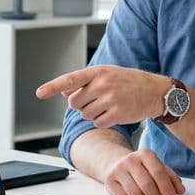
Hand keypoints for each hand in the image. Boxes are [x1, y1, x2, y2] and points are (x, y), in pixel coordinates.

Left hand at [36, 65, 168, 128]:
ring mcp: (110, 99)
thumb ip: (84, 82)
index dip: (52, 86)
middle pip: (74, 102)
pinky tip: (114, 113)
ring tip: (108, 105)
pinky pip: (97, 123)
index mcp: (97, 72)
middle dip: (81, 104)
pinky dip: (103, 121)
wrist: (154, 91)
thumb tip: (63, 91)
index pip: (70, 79)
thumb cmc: (127, 81)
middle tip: (97, 99)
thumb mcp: (106, 75)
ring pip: (85, 114)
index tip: (39, 93)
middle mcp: (102, 84)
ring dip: (92, 113)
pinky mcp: (117, 114)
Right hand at [103, 149, 185, 194]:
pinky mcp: (109, 180)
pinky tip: (132, 192)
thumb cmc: (141, 167)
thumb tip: (180, 190)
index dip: (167, 188)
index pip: (159, 173)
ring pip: (136, 194)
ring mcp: (118, 170)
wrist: (116, 162)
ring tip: (144, 193)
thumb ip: (171, 178)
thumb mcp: (157, 167)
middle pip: (147, 185)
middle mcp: (131, 159)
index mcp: (146, 154)